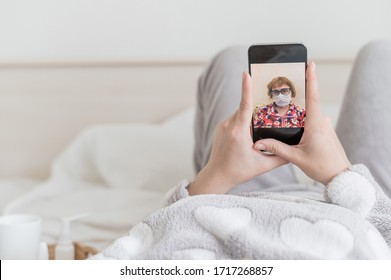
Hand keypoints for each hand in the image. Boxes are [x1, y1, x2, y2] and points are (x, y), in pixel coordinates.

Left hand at [188, 72, 286, 194]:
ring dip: (251, 114)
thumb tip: (297, 149)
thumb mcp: (263, 166)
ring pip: (240, 113)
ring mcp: (223, 126)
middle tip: (272, 101)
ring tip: (264, 119)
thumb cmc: (238, 172)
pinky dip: (244, 119)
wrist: (216, 176)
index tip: (247, 73)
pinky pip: (235, 118)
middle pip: (245, 107)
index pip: (244, 105)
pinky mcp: (220, 128)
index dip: (246, 88)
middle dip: (258, 104)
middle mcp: (228, 125)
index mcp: (238, 132)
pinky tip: (252, 129)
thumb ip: (281, 156)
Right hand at [254, 62, 350, 185]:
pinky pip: (311, 119)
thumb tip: (258, 144)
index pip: (313, 97)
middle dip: (297, 94)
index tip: (310, 64)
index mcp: (316, 124)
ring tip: (282, 106)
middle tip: (283, 85)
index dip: (311, 79)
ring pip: (309, 112)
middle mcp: (322, 121)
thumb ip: (276, 148)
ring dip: (297, 109)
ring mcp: (325, 125)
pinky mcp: (324, 130)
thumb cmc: (321, 167)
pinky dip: (301, 118)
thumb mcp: (296, 158)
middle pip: (308, 102)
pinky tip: (291, 123)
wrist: (340, 176)